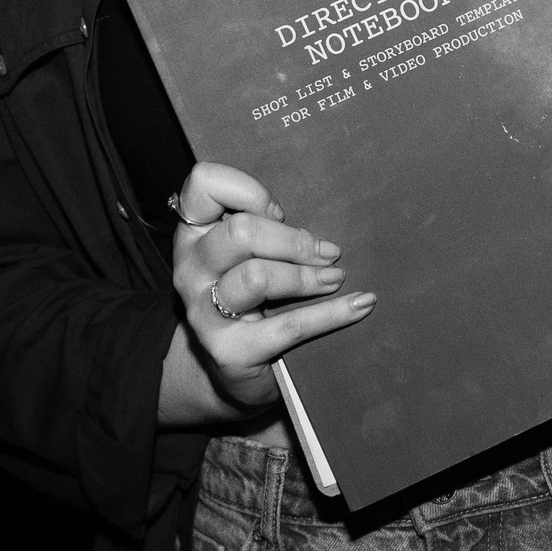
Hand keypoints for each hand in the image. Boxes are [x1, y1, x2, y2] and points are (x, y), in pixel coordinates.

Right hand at [165, 161, 375, 420]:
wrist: (228, 366)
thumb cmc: (248, 295)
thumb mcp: (244, 253)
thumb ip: (264, 229)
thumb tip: (314, 234)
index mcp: (194, 232)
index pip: (204, 184)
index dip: (247, 190)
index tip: (277, 212)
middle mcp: (191, 268)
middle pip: (240, 232)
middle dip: (292, 240)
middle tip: (327, 253)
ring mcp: (204, 311)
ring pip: (257, 277)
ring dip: (307, 276)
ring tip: (336, 278)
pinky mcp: (229, 350)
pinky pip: (288, 326)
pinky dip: (332, 313)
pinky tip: (360, 304)